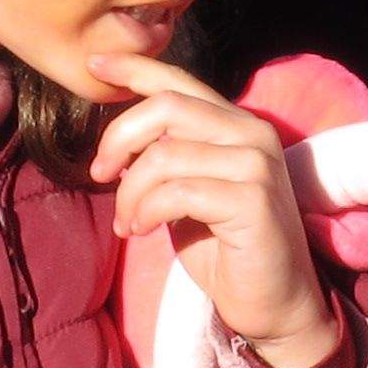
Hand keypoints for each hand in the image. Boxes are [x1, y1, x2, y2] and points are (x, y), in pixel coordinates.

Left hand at [90, 54, 340, 367]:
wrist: (274, 305)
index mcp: (236, 125)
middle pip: (166, 107)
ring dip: (131, 191)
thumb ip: (166, 159)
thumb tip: (121, 142)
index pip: (180, 82)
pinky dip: (146, 211)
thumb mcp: (187, 194)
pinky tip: (139, 231)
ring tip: (126, 221)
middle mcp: (252, 135)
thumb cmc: (226, 250)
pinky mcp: (253, 200)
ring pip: (166, 155)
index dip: (134, 67)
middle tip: (100, 173)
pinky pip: (178, 192)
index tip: (94, 62)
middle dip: (118, 138)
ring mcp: (256, 165)